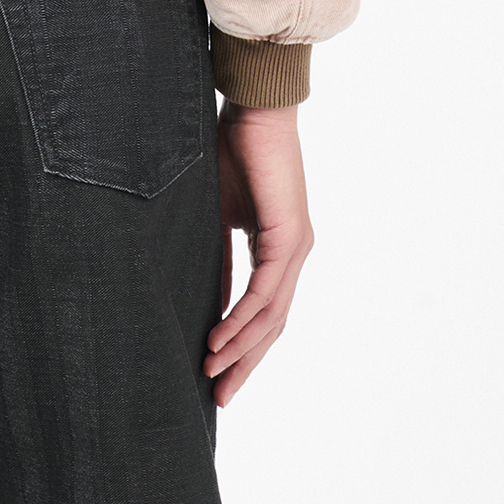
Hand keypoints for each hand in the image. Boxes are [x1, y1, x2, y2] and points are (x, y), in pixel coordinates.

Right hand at [205, 100, 313, 405]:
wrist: (253, 107)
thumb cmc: (231, 148)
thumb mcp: (217, 214)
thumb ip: (218, 255)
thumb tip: (208, 298)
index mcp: (279, 247)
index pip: (264, 310)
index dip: (242, 345)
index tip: (214, 371)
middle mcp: (294, 253)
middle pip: (273, 325)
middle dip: (244, 363)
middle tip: (218, 396)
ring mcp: (296, 247)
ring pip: (271, 316)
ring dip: (241, 349)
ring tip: (211, 373)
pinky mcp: (288, 236)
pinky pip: (265, 291)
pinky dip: (241, 319)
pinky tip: (219, 338)